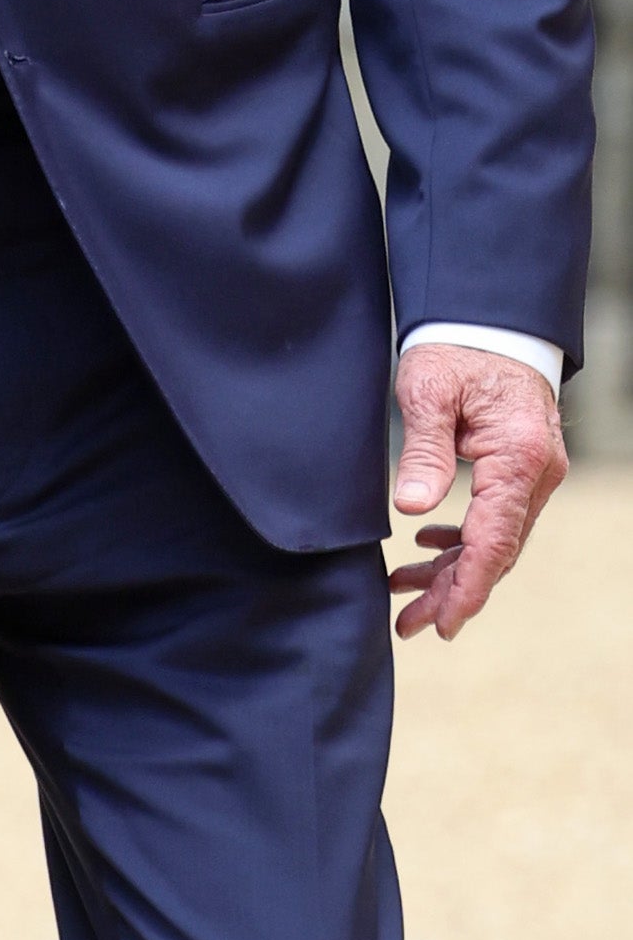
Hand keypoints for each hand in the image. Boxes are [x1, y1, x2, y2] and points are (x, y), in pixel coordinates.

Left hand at [388, 343, 567, 640]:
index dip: (468, 587)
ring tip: (405, 590)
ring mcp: (532, 472)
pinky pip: (494, 516)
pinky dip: (461, 537)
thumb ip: (424, 451)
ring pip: (494, 538)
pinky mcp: (519, 466)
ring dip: (452, 567)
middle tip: (409, 623)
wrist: (488, 316)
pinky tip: (426, 544)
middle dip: (453, 591)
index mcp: (517, 458)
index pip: (494, 541)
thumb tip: (412, 511)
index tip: (442, 622)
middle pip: (497, 550)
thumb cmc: (456, 347)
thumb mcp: (428, 391)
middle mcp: (535, 473)